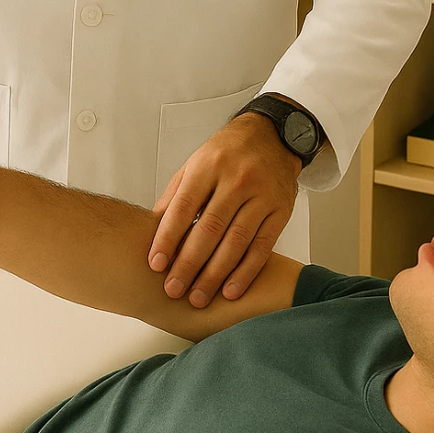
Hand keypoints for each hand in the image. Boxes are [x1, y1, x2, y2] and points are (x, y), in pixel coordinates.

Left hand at [148, 115, 299, 307]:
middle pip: (210, 229)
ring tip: (198, 298)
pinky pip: (262, 246)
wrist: (272, 135)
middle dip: (189, 264)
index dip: (168, 238)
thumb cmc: (227, 152)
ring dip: (215, 275)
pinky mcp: (281, 210)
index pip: (184, 207)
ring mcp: (262, 195)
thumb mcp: (196, 163)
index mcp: (209, 166)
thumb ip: (176, 195)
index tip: (155, 264)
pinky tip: (230, 290)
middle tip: (173, 289)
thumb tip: (152, 230)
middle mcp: (236, 180)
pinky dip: (246, 272)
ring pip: (236, 241)